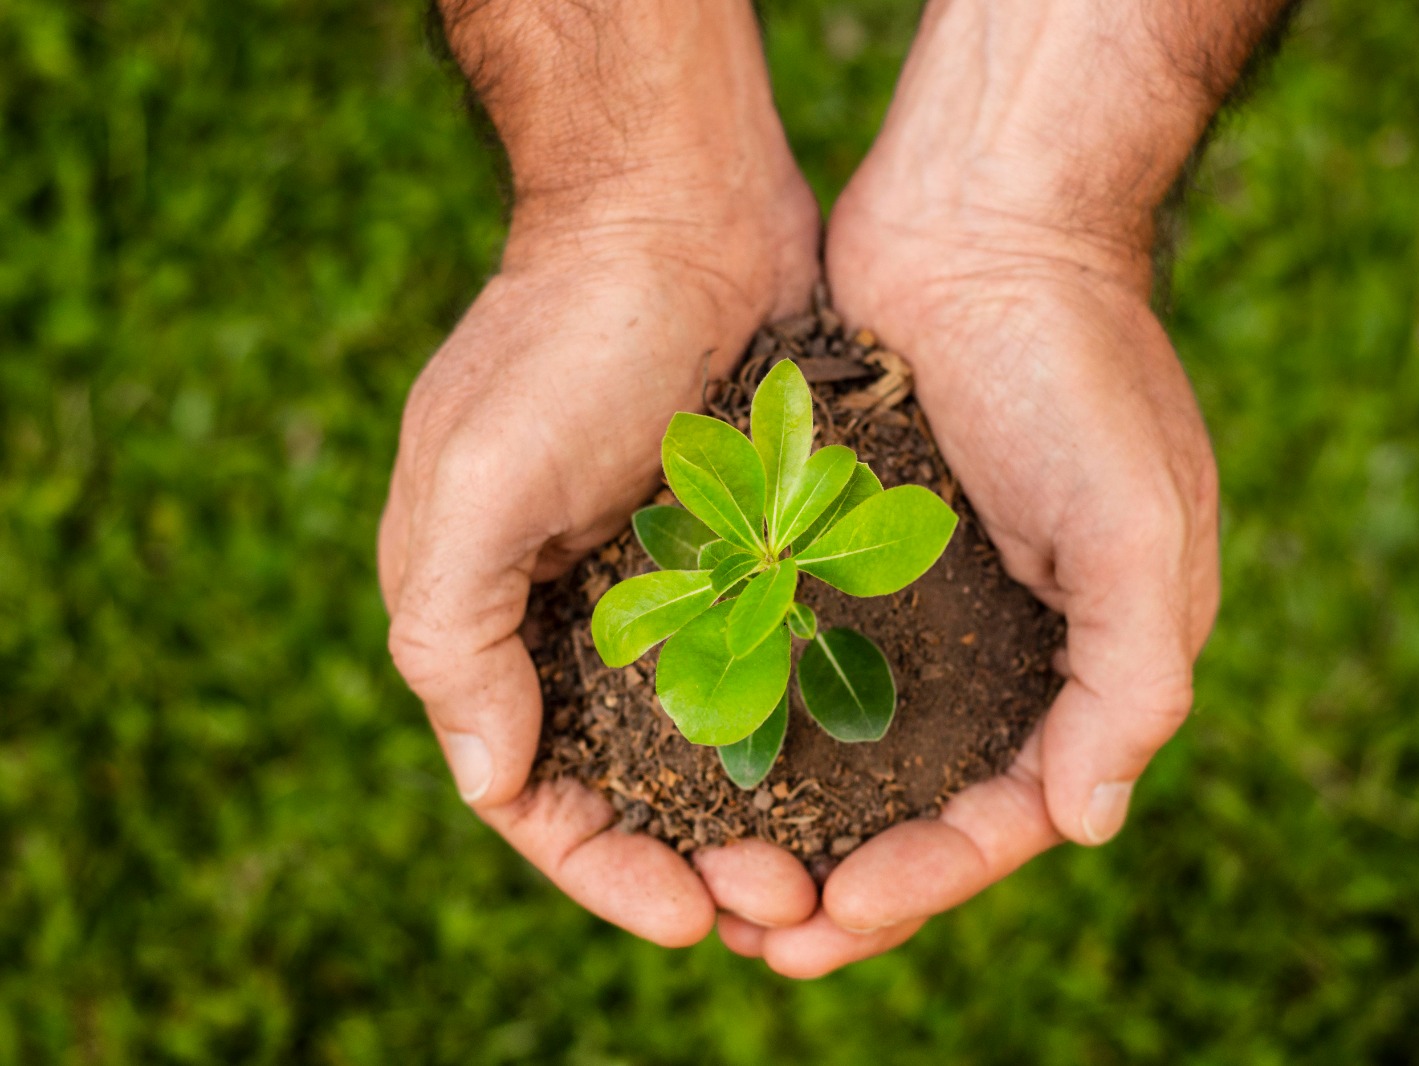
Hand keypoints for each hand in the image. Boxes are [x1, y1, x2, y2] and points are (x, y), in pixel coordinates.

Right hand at [378, 178, 824, 944]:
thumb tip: (490, 780)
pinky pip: (780, 667)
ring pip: (719, 746)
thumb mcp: (472, 483)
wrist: (676, 210)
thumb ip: (454, 634)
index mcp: (496, 621)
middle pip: (636, 788)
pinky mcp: (755, 549)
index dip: (605, 869)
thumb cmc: (562, 339)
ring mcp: (675, 588)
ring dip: (766, 816)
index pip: (539, 793)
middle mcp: (581, 620)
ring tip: (834, 870)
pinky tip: (867, 773)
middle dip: (699, 861)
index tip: (690, 918)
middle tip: (785, 905)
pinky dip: (808, 730)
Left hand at [725, 173, 1219, 982]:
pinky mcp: (848, 552)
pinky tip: (696, 763)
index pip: (1017, 812)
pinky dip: (763, 722)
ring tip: (714, 881)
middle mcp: (1009, 647)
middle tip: (761, 933)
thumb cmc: (1074, 366)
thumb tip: (1087, 824)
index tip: (838, 913)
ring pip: (857, 753)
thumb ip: (1133, 677)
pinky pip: (805, 662)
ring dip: (796, 822)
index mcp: (1091, 658)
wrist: (984, 218)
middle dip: (853, 881)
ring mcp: (925, 602)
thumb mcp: (1140, 525)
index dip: (933, 878)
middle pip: (928, 806)